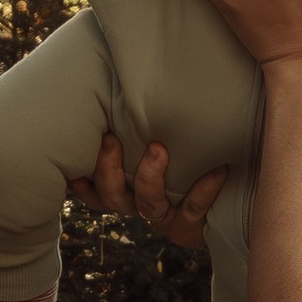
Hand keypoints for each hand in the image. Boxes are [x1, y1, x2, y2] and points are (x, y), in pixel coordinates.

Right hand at [66, 133, 225, 250]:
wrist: (229, 195)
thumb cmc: (185, 151)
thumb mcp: (153, 138)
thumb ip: (131, 120)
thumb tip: (114, 77)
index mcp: (122, 189)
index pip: (92, 190)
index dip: (80, 180)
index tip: (73, 158)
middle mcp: (138, 206)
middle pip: (111, 198)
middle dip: (108, 169)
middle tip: (110, 139)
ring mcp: (164, 218)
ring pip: (147, 205)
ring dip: (149, 177)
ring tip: (157, 149)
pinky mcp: (191, 225)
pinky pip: (194, 207)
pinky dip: (204, 188)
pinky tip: (218, 168)